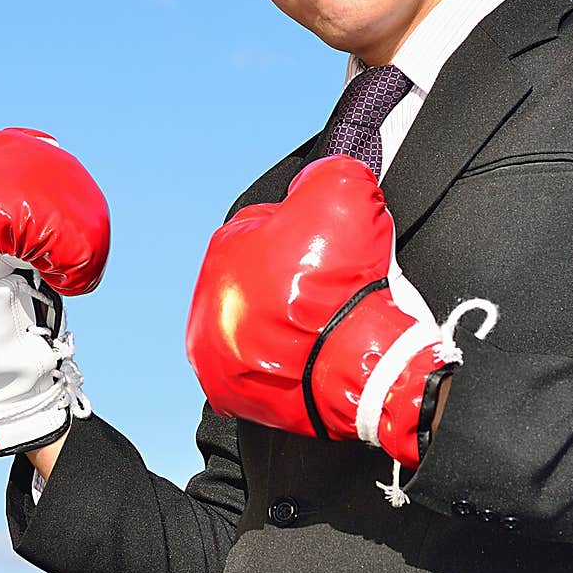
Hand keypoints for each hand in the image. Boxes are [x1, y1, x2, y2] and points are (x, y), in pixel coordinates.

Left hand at [186, 155, 495, 470]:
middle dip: (292, 280)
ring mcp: (217, 359)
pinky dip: (289, 362)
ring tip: (326, 323)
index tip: (330, 251)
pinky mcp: (238, 397)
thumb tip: (316, 182)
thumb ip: (322, 174)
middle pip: (258, 280)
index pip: (261, 229)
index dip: (304, 234)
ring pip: (259, 328)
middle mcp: (207, 309)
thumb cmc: (345, 281)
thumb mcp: (341, 190)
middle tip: (330, 288)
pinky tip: (317, 352)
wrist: (365, 362)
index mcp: (221, 254)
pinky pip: (265, 370)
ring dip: (287, 323)